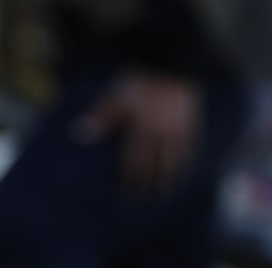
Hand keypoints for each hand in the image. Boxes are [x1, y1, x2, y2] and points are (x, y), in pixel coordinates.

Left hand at [73, 71, 200, 194]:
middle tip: (144, 202)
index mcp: (141, 128)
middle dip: (149, 186)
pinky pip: (192, 148)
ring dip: (170, 181)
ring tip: (165, 194)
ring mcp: (180, 130)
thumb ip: (101, 114)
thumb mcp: (117, 93)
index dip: (130, 183)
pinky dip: (187, 163)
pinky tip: (183, 172)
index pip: (134, 164)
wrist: (174, 60)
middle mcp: (162, 133)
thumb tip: (78, 133)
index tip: (126, 199)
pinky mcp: (193, 123)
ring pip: (175, 162)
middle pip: (155, 167)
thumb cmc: (140, 78)